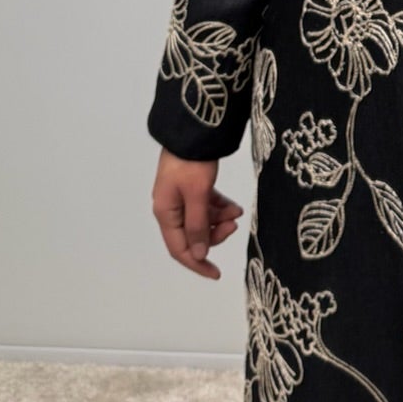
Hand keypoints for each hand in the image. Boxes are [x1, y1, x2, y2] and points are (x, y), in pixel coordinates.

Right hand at [152, 149, 243, 279]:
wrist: (193, 128)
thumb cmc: (192, 161)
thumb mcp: (198, 195)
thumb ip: (198, 226)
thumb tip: (198, 255)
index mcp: (166, 212)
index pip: (179, 249)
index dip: (197, 263)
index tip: (216, 273)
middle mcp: (170, 207)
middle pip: (192, 235)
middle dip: (214, 235)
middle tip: (234, 226)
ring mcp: (180, 196)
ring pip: (200, 220)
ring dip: (219, 220)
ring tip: (236, 211)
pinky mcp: (190, 185)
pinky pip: (204, 205)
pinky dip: (219, 207)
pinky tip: (233, 205)